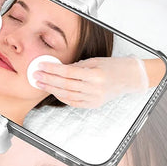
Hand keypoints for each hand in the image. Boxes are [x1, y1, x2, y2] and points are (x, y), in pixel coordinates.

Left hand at [31, 55, 147, 107]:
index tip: (41, 66)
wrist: (129, 77)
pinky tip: (54, 91)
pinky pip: (74, 102)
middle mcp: (95, 88)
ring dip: (52, 89)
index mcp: (96, 74)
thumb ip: (77, 66)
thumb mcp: (95, 61)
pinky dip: (62, 97)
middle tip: (36, 76)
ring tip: (41, 84)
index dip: (53, 69)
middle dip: (48, 80)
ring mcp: (95, 98)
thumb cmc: (113, 66)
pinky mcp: (94, 104)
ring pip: (68, 95)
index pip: (68, 72)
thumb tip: (58, 68)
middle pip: (66, 85)